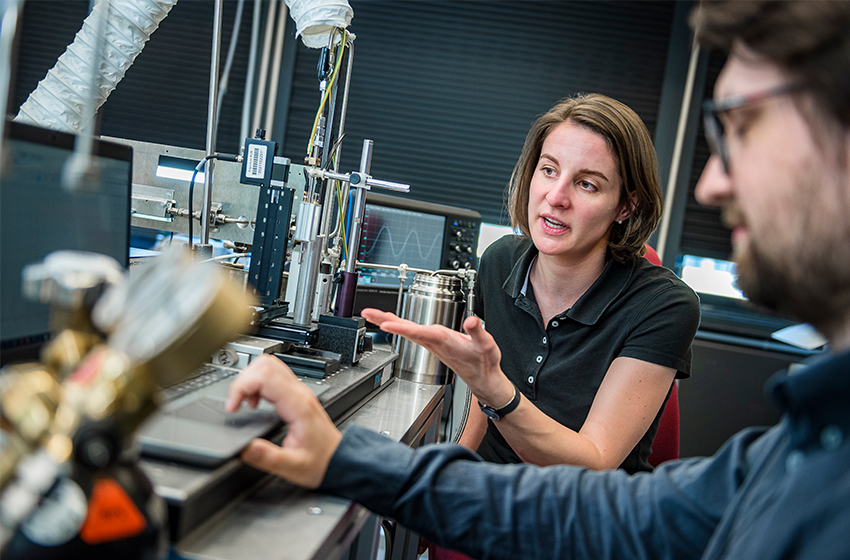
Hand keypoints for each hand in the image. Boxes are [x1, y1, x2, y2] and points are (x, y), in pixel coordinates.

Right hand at [225, 354, 341, 487]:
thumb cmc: (321, 461)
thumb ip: (268, 458)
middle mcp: (299, 393)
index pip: (264, 377)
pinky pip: (274, 376)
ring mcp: (299, 391)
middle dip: (243, 380)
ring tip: (243, 403)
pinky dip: (258, 383)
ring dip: (250, 379)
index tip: (232, 407)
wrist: (338, 459)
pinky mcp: (296, 395)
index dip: (241, 387)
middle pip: (266, 364)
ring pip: (270, 366)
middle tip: (235, 404)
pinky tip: (254, 402)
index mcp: (298, 405)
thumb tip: (245, 448)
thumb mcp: (293, 467)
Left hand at [360, 308, 514, 407]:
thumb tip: (471, 321)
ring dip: (388, 321)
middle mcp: (433, 342)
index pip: (417, 332)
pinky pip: (410, 332)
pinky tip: (391, 321)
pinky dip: (398, 324)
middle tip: (366, 312)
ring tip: (372, 314)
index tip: (384, 324)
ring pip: (405, 330)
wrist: (482, 377)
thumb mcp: (485, 344)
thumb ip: (477, 331)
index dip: (400, 327)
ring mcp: (430, 343)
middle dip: (384, 320)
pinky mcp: (431, 343)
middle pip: (404, 329)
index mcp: (442, 340)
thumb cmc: (482, 362)